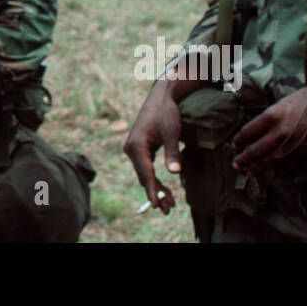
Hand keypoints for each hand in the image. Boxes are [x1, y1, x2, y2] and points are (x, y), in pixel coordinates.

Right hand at [123, 80, 184, 213]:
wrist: (160, 97)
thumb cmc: (166, 113)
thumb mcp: (172, 132)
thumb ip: (172, 153)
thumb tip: (175, 173)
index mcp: (136, 145)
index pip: (145, 172)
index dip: (151, 189)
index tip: (156, 205)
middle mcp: (131, 148)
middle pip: (144, 176)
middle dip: (156, 192)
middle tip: (169, 208)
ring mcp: (134, 149)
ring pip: (145, 173)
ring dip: (156, 187)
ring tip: (170, 202)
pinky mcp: (139, 148)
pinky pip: (146, 167)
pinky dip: (154, 178)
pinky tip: (164, 188)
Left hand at [231, 73, 306, 175]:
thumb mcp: (283, 102)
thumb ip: (270, 117)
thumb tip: (257, 130)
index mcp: (272, 115)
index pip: (247, 132)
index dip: (238, 141)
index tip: (235, 146)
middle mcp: (281, 132)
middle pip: (255, 151)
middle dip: (243, 159)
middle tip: (236, 164)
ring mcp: (294, 145)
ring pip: (270, 162)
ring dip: (258, 169)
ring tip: (249, 171)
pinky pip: (290, 167)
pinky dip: (281, 173)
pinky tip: (276, 175)